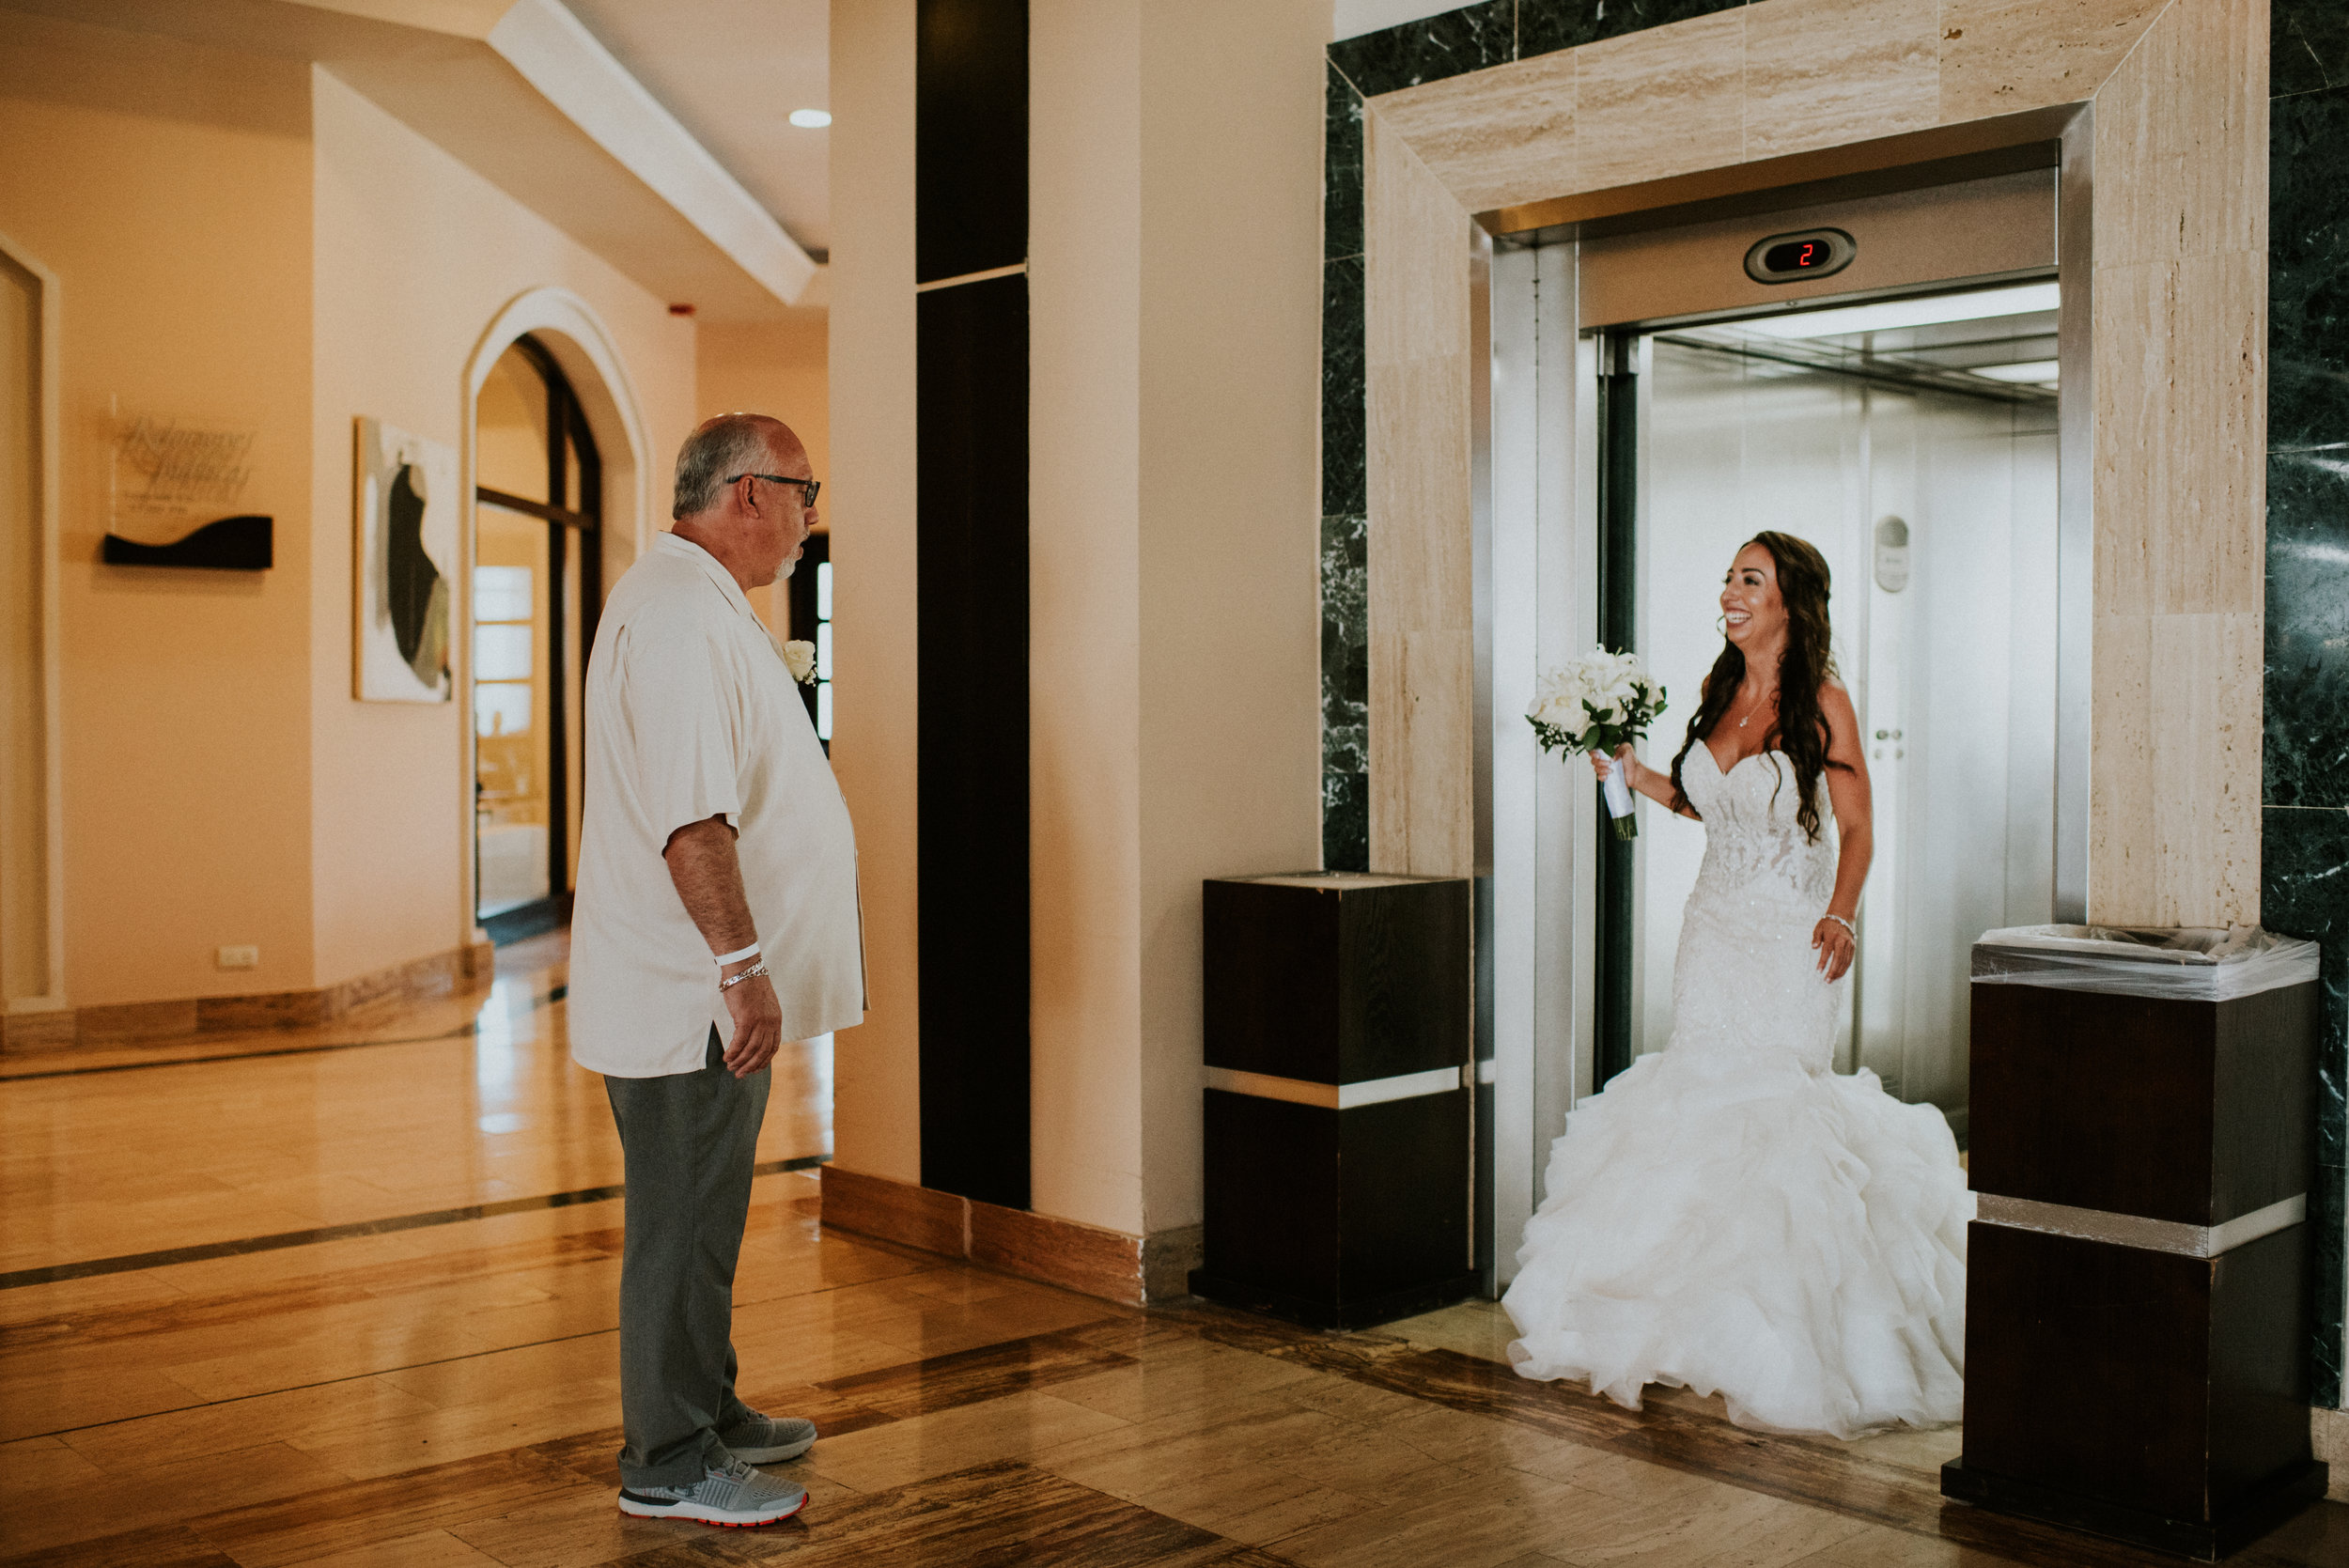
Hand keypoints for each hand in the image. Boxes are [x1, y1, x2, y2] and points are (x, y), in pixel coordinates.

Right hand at [719, 962, 782, 1077]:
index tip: (755, 1069)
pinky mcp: (746, 1019)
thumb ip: (761, 1020)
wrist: (744, 970)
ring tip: (731, 1067)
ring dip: (740, 1061)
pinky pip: (739, 1042)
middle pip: (762, 1052)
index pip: (773, 1047)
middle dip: (751, 1066)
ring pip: (751, 1049)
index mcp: (776, 1019)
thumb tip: (753, 1036)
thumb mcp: (762, 1005)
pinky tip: (726, 1057)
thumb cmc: (749, 985)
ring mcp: (760, 1021)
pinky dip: (733, 1052)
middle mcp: (771, 1022)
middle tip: (740, 1074)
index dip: (764, 1061)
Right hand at [1590, 745, 1636, 785]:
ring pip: (1596, 769)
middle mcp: (1604, 759)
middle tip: (1609, 763)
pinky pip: (1599, 777)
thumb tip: (1611, 757)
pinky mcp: (1606, 776)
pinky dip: (1602, 776)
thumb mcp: (1627, 749)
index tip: (1598, 755)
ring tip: (1611, 770)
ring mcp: (1605, 768)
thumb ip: (1619, 748)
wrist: (1636, 773)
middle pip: (1593, 760)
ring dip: (1602, 770)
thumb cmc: (1632, 760)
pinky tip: (1607, 776)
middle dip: (1599, 762)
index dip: (1593, 753)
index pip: (1595, 750)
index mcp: (1607, 751)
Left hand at [1812, 915, 1855, 981]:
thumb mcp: (1819, 928)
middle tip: (1827, 980)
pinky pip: (1849, 960)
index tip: (1818, 971)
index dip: (1823, 962)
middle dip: (1833, 971)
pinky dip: (1844, 968)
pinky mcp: (1853, 947)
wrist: (1843, 917)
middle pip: (1839, 958)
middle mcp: (1843, 941)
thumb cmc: (1828, 924)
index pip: (1827, 951)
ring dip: (1839, 972)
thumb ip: (1816, 938)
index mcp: (1833, 936)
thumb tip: (1813, 947)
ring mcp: (1850, 944)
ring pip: (1845, 961)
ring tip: (1831, 980)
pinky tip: (1838, 974)